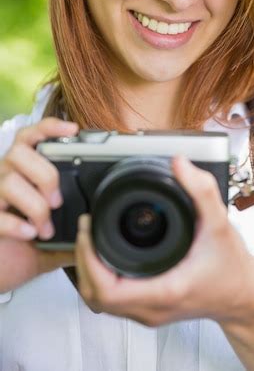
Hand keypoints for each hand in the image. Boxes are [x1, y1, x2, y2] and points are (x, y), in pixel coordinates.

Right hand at [0, 117, 78, 291]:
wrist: (2, 269)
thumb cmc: (27, 243)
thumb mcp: (57, 229)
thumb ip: (76, 222)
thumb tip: (101, 222)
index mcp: (22, 169)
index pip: (29, 136)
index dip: (49, 127)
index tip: (72, 129)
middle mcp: (4, 175)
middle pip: (19, 153)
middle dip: (45, 175)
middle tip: (58, 201)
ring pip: (9, 182)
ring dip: (35, 206)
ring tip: (45, 227)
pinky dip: (17, 224)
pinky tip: (29, 233)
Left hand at [75, 155, 253, 326]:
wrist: (244, 294)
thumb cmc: (232, 266)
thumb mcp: (220, 223)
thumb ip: (202, 191)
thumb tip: (179, 164)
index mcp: (165, 290)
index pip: (107, 290)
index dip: (88, 259)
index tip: (88, 230)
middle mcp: (153, 307)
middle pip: (96, 297)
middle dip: (82, 262)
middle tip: (86, 230)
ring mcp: (149, 312)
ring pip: (101, 302)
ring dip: (89, 272)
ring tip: (90, 240)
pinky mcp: (150, 309)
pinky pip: (114, 300)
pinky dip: (102, 279)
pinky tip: (105, 255)